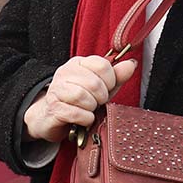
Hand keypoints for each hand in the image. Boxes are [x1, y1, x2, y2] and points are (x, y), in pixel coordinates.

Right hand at [23, 55, 137, 143]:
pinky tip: (84, 119)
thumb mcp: (101, 87)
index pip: (102, 65)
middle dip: (101, 97)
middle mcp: (65, 73)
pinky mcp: (54, 108)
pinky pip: (76, 113)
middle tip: (97, 102)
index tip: (107, 89)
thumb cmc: (79, 101)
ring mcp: (57, 90)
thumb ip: (116, 76)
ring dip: (92, 108)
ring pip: (83, 96)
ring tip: (89, 110)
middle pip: (94, 83)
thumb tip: (131, 64)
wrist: (50, 116)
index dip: (110, 80)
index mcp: (78, 63)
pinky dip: (85, 119)